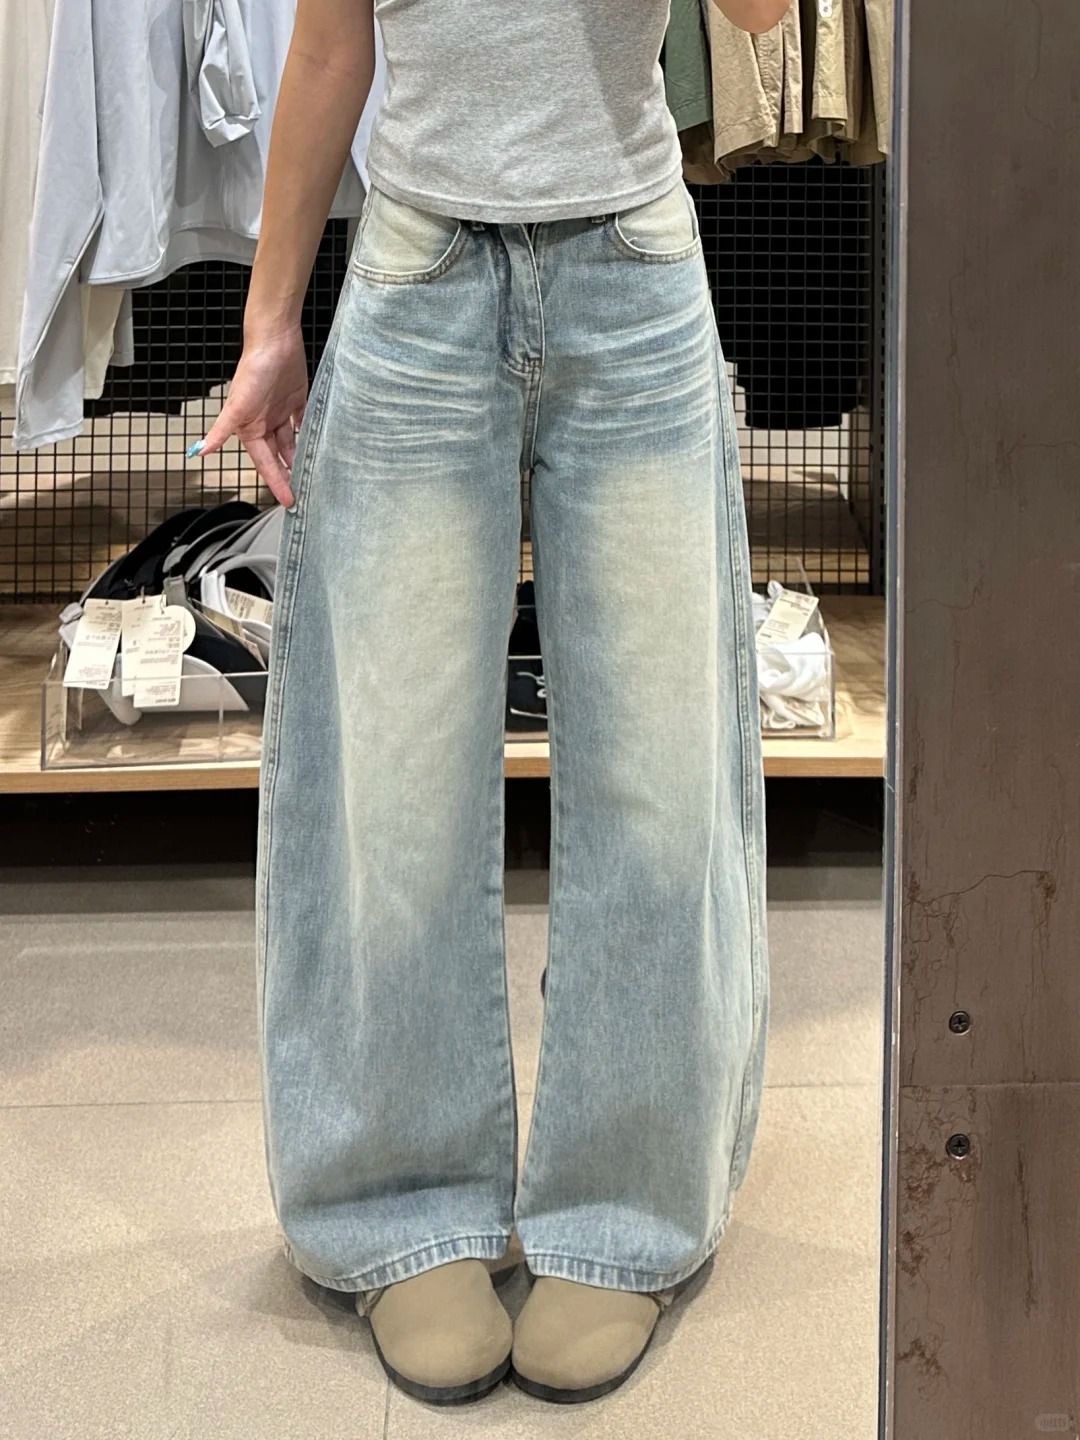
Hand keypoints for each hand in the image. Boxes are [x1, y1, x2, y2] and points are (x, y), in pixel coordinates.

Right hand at [193, 327, 309, 508]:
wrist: (275, 340)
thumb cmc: (253, 370)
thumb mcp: (236, 406)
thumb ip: (222, 430)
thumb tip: (200, 452)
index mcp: (251, 428)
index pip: (266, 463)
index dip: (276, 482)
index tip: (288, 501)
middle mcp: (266, 423)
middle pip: (280, 456)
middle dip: (289, 475)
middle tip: (304, 495)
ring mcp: (281, 412)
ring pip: (292, 443)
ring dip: (299, 458)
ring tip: (313, 476)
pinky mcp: (297, 400)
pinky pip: (303, 423)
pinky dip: (308, 435)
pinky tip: (317, 447)